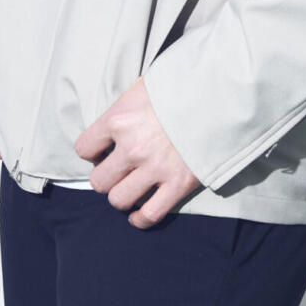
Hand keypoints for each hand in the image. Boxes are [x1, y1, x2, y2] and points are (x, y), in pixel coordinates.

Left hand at [76, 77, 200, 228]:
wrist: (220, 93)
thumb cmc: (179, 86)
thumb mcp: (144, 87)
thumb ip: (125, 107)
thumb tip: (114, 124)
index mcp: (120, 119)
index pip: (84, 148)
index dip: (93, 151)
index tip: (103, 150)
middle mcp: (132, 147)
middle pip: (99, 180)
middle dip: (106, 177)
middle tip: (118, 171)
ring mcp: (155, 168)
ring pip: (119, 200)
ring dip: (122, 196)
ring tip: (130, 188)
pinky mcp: (178, 184)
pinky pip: (149, 214)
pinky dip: (140, 219)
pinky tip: (138, 214)